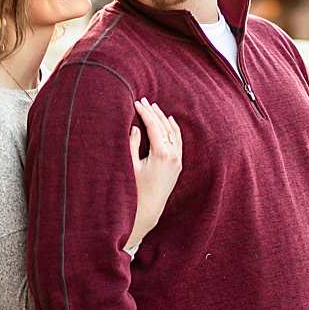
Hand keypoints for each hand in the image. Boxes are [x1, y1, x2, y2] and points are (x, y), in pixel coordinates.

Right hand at [125, 97, 182, 253]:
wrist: (149, 209)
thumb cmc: (135, 189)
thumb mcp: (130, 166)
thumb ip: (132, 145)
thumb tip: (136, 128)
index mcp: (161, 154)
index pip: (154, 126)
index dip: (144, 113)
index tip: (136, 102)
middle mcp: (173, 156)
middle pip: (165, 127)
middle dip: (154, 113)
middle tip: (144, 100)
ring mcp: (178, 161)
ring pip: (174, 133)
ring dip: (164, 119)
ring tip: (154, 107)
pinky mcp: (178, 165)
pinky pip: (178, 141)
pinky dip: (174, 130)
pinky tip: (169, 121)